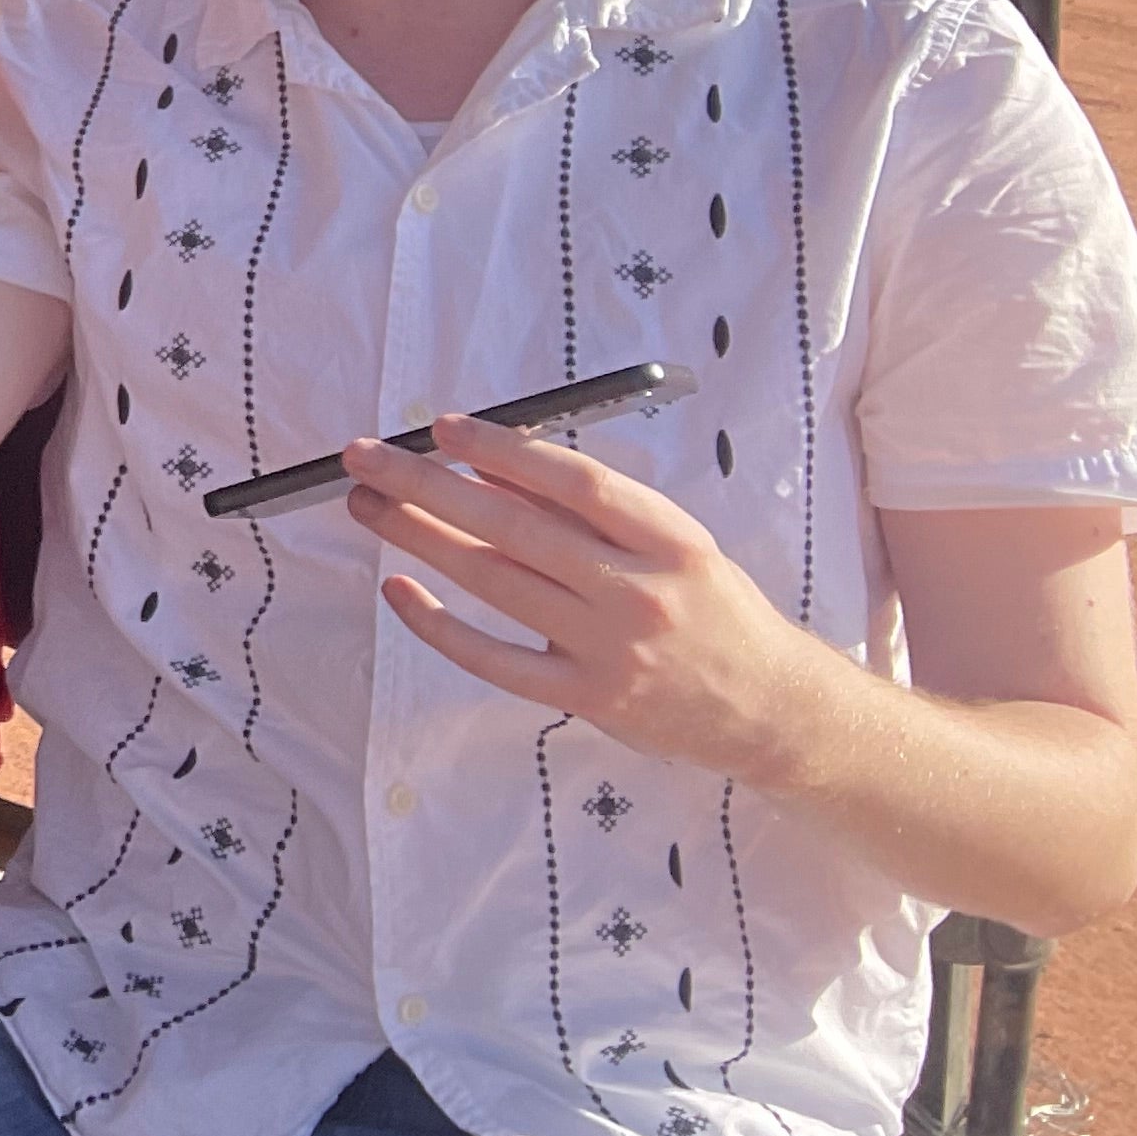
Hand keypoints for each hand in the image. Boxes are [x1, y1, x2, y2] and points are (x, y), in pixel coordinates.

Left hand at [345, 413, 825, 778]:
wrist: (769, 708)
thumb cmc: (709, 606)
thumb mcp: (673, 542)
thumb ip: (589, 509)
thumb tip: (486, 462)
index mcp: (671, 540)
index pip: (576, 483)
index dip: (503, 450)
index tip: (442, 427)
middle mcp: (640, 593)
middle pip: (516, 527)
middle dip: (428, 485)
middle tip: (368, 457)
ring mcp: (610, 651)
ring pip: (495, 582)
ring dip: (419, 538)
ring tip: (367, 504)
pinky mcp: (585, 699)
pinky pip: (494, 659)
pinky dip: (437, 626)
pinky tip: (396, 591)